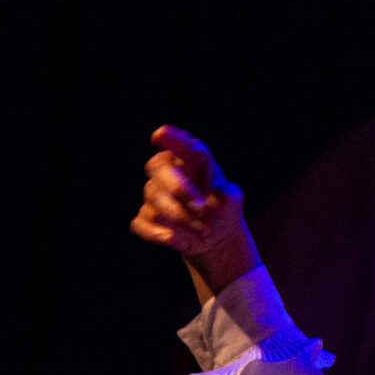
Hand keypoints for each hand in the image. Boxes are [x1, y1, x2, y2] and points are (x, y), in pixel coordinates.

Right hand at [131, 125, 260, 298]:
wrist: (215, 235)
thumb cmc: (221, 208)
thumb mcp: (232, 201)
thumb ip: (228, 196)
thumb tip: (217, 196)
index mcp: (189, 159)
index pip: (180, 145)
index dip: (171, 139)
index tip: (160, 134)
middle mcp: (167, 172)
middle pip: (157, 167)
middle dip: (178, 187)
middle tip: (201, 208)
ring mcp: (153, 195)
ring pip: (154, 199)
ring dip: (180, 216)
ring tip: (204, 229)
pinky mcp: (146, 219)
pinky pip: (141, 223)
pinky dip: (157, 233)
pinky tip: (174, 239)